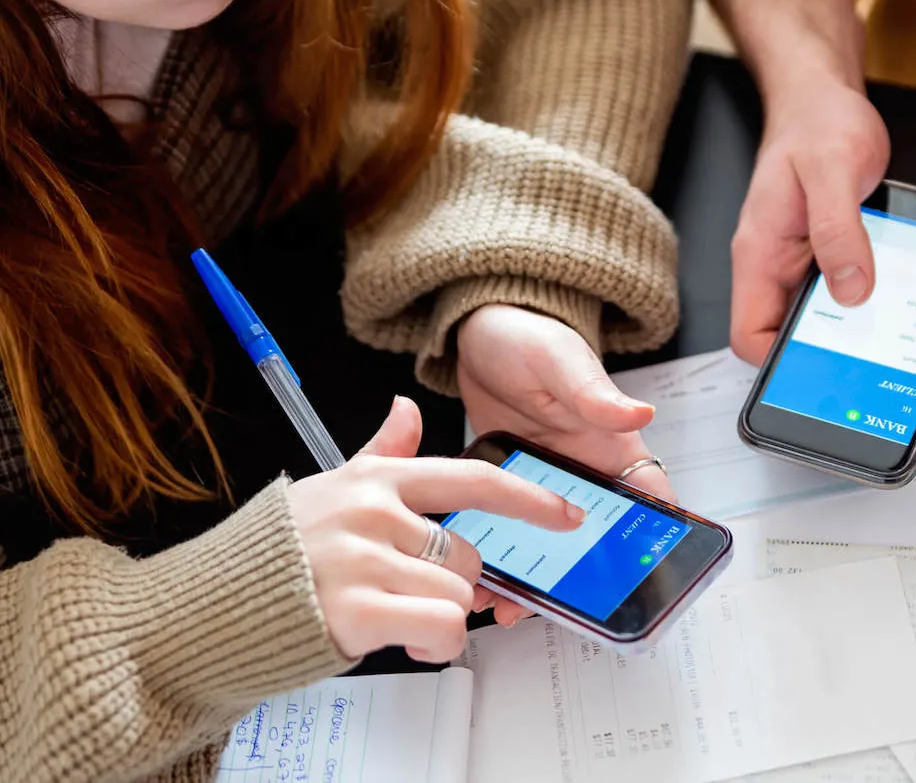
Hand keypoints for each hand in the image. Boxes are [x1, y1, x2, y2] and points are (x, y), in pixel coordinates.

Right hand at [287, 396, 583, 661]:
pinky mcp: (357, 609)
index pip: (473, 479)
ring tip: (394, 617)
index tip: (565, 515)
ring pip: (457, 596)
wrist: (212, 605)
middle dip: (450, 586)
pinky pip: (441, 628)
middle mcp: (375, 514)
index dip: (529, 500)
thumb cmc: (278, 550)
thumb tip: (406, 409)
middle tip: (410, 595)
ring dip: (437, 619)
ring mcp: (365, 560)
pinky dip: (433, 644)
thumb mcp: (332, 488)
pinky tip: (401, 638)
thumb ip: (381, 453)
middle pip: (469, 556)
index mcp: (377, 481)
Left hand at [456, 304, 674, 624]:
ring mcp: (541, 487)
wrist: (475, 336)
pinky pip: (505, 534)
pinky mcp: (503, 491)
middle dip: (580, 579)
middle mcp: (582, 474)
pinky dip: (494, 559)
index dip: (655, 539)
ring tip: (502, 604)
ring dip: (530, 578)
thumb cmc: (528, 338)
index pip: (650, 499)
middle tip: (558, 606)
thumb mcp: (561, 361)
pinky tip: (474, 576)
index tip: (645, 575)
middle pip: (596, 539)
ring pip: (547, 547)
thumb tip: (638, 414)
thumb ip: (594, 393)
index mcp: (612, 446)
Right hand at [730, 77, 889, 363]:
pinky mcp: (825, 252)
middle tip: (863, 360)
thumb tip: (852, 289)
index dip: (776, 362)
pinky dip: (864, 298)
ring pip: (815, 317)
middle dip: (819, 353)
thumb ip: (839, 231)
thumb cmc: (818, 123)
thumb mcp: (834, 170)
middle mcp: (773, 262)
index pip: (748, 333)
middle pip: (783, 335)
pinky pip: (839, 290)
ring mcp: (799, 260)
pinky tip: (891, 294)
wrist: (823, 97)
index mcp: (759, 252)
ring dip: (847, 325)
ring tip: (883, 330)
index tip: (815, 369)